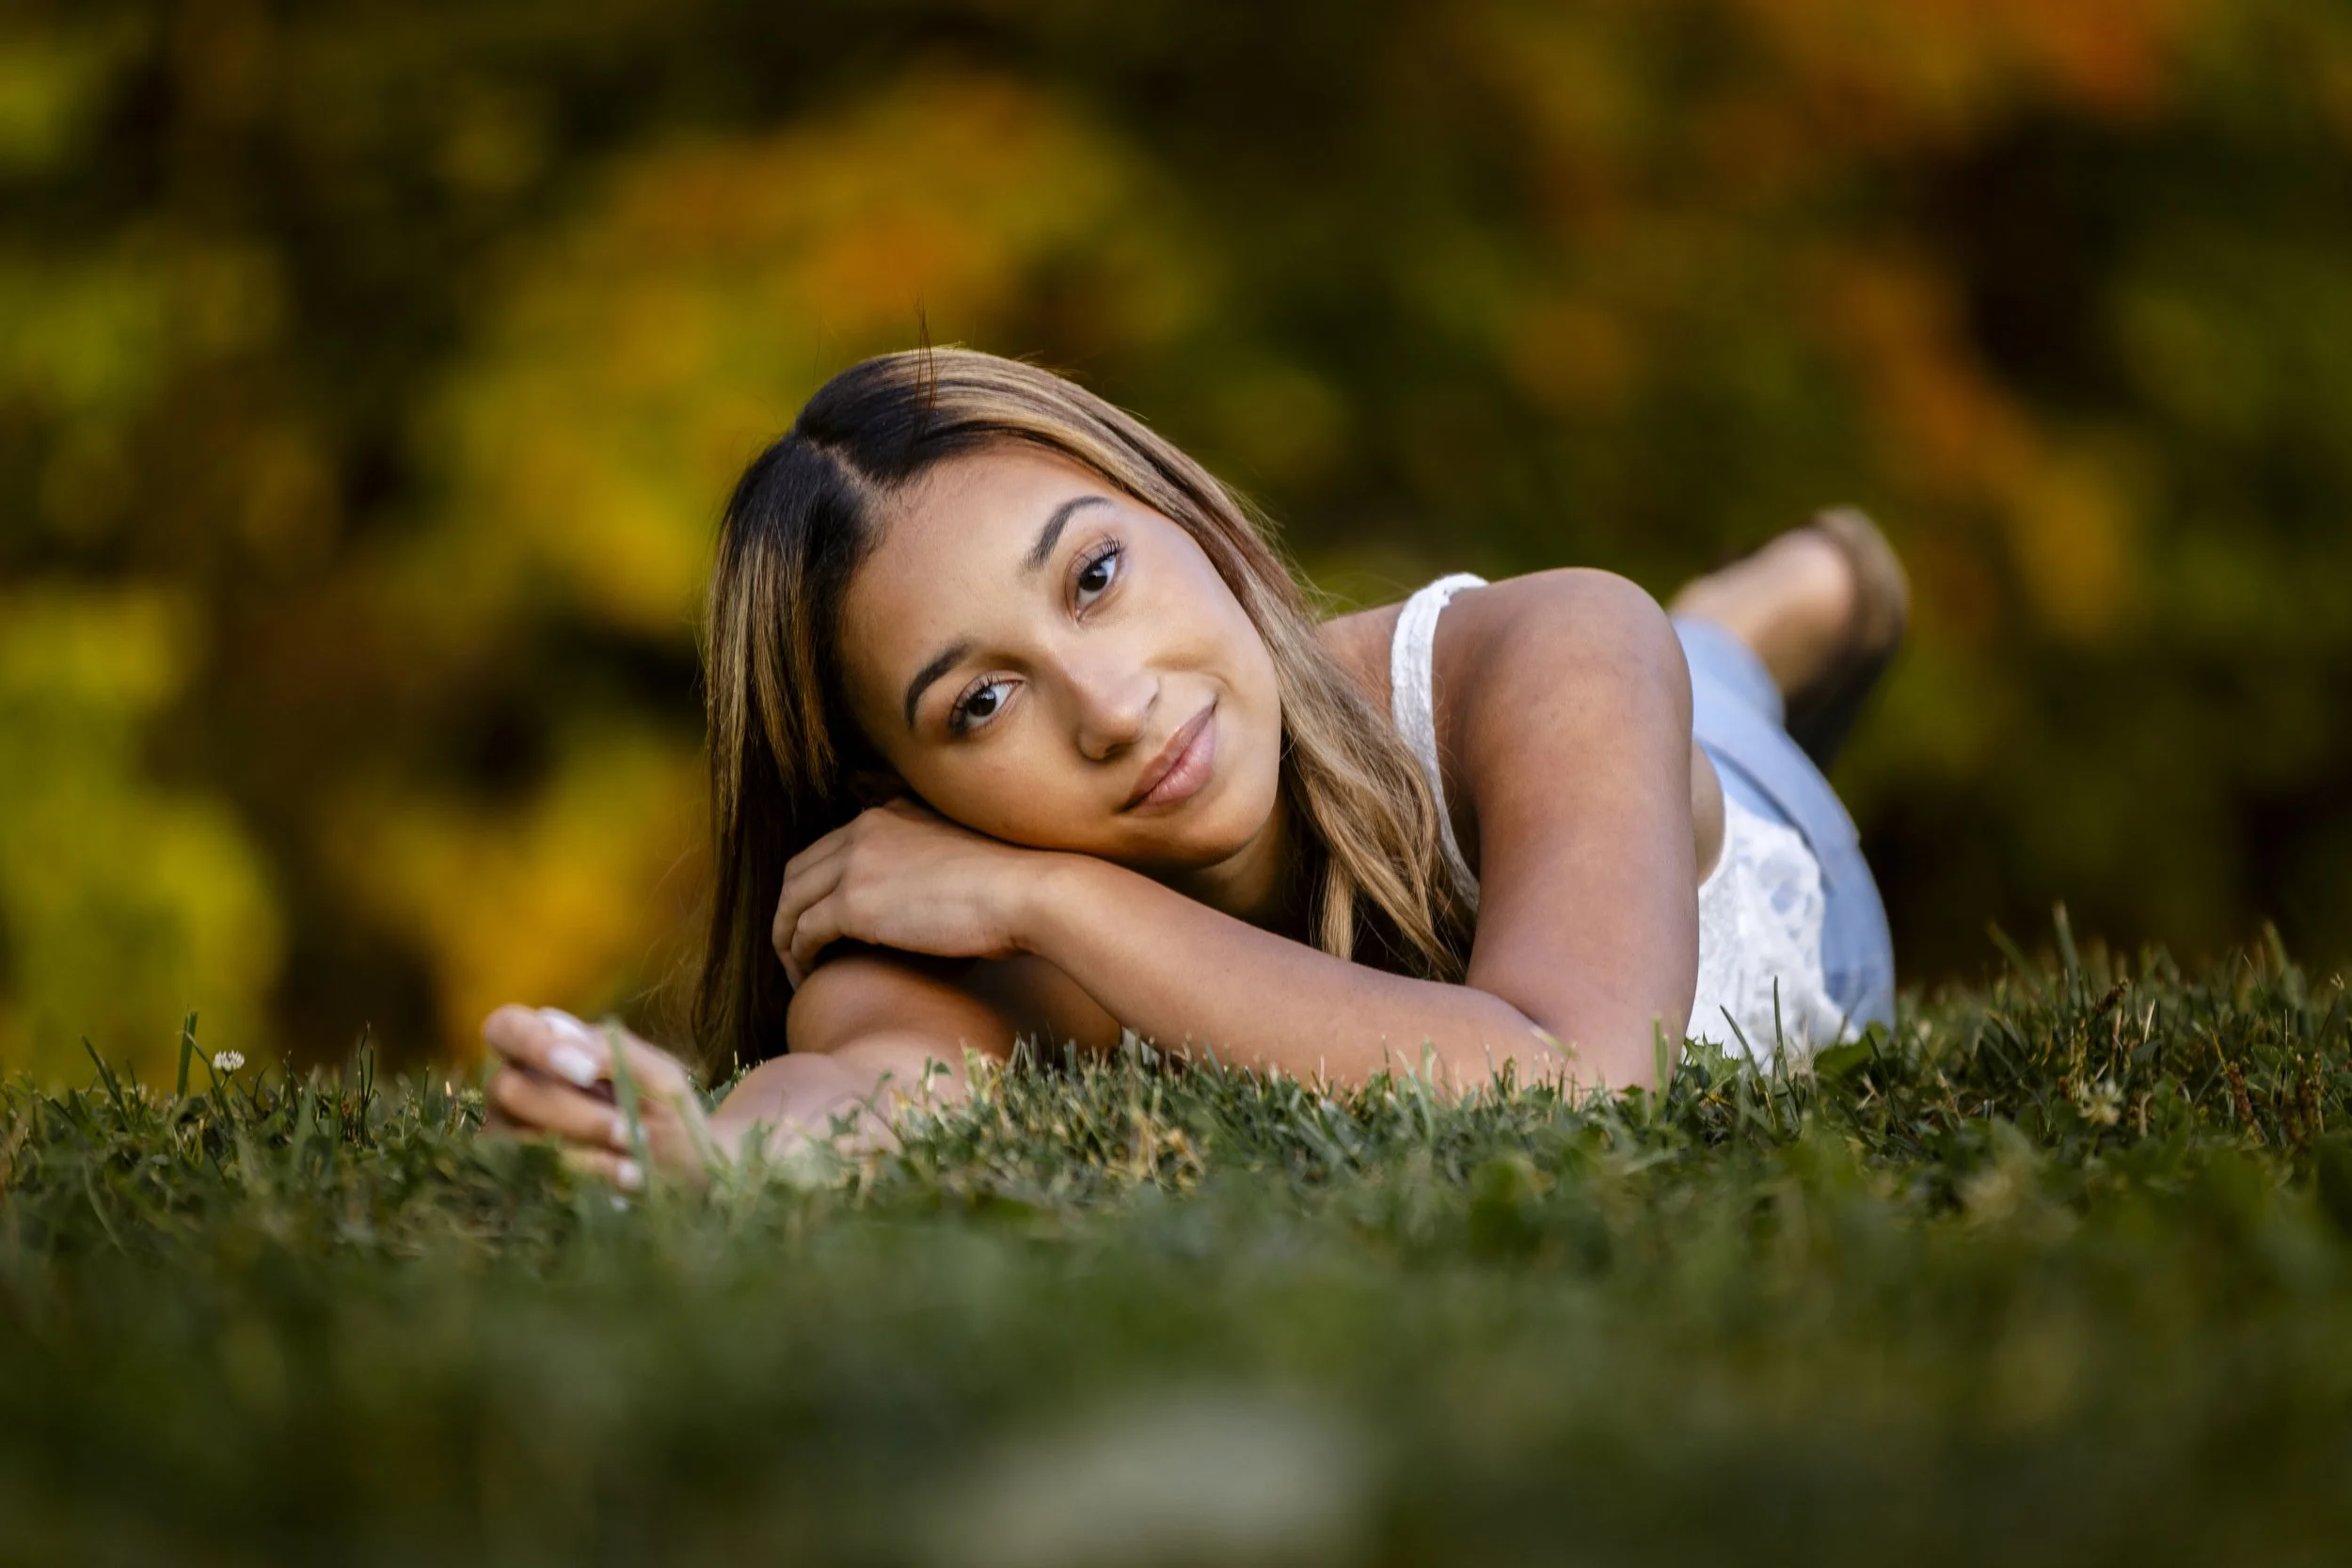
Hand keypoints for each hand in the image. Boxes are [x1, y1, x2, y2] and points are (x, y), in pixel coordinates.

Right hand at [480, 1005, 720, 1188]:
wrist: (686, 1172)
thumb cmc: (666, 1110)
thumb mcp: (658, 1075)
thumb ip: (613, 1049)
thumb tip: (560, 1033)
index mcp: (549, 1045)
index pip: (506, 1027)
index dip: (534, 1046)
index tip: (586, 1072)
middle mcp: (517, 1084)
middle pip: (507, 1089)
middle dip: (573, 1115)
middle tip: (628, 1131)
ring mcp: (511, 1132)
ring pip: (518, 1137)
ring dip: (583, 1149)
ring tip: (637, 1159)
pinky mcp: (520, 1172)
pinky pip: (535, 1173)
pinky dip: (588, 1174)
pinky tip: (626, 1176)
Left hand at [772, 797, 1055, 986]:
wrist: (1027, 892)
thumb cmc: (1013, 886)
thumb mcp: (960, 856)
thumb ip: (928, 863)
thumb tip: (922, 902)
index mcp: (889, 814)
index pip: (829, 848)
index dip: (816, 887)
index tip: (822, 921)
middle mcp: (864, 828)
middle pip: (799, 871)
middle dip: (790, 910)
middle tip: (796, 948)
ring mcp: (855, 863)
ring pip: (791, 901)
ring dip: (786, 938)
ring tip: (797, 970)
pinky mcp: (853, 902)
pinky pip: (803, 931)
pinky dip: (798, 956)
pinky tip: (809, 978)